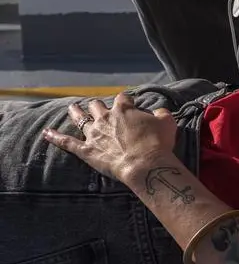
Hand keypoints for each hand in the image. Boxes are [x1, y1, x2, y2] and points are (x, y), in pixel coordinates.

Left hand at [42, 94, 176, 180]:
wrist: (145, 165)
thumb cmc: (158, 143)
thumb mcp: (167, 123)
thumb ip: (162, 114)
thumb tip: (159, 111)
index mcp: (124, 110)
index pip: (122, 98)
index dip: (125, 100)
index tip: (128, 103)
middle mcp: (106, 118)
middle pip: (97, 106)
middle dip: (98, 106)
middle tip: (98, 107)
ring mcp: (94, 134)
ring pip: (80, 119)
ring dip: (76, 113)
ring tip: (72, 108)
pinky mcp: (86, 150)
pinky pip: (67, 142)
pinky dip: (55, 137)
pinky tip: (46, 133)